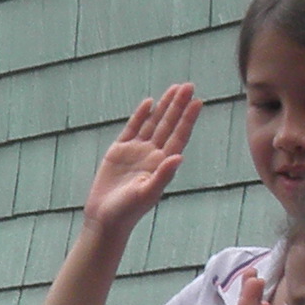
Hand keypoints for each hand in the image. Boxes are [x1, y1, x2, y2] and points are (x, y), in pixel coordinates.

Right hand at [79, 84, 199, 240]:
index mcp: (163, 164)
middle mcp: (153, 154)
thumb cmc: (128, 211)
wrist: (106, 219)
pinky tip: (149, 103)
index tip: (198, 101)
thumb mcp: (146, 194)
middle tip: (189, 85)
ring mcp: (136, 151)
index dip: (188, 119)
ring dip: (164, 106)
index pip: (179, 136)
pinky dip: (140, 115)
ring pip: (153, 123)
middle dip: (178, 105)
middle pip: (168, 124)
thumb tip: (179, 156)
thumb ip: (163, 175)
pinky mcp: (119, 151)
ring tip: (175, 89)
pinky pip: (132, 128)